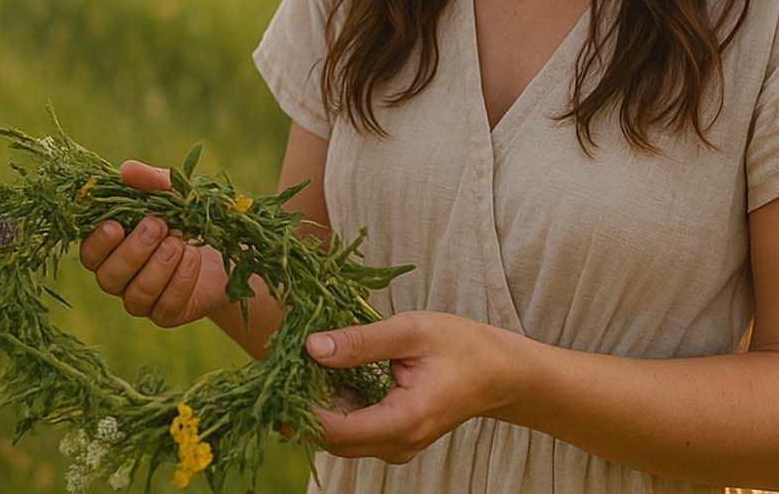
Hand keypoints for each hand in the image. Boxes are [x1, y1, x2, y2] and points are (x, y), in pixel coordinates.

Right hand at [78, 159, 232, 327]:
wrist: (228, 243)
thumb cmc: (188, 214)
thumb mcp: (173, 192)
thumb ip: (150, 181)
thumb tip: (125, 170)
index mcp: (112, 247)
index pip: (90, 253)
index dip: (98, 243)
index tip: (116, 225)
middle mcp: (120, 277)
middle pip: (108, 277)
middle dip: (134, 251)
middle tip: (159, 225)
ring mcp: (142, 299)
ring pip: (136, 295)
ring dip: (159, 266)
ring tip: (179, 241)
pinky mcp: (167, 314)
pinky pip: (165, 308)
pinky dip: (180, 281)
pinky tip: (192, 257)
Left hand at [300, 311, 517, 463]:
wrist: (500, 373)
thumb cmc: (462, 347)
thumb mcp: (412, 331)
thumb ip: (362, 341)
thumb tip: (312, 347)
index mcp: (403, 420)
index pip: (334, 431)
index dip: (299, 409)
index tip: (278, 377)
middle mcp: (397, 444)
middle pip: (330, 440)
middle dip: (301, 408)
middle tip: (282, 368)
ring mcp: (396, 446)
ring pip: (339, 439)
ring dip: (316, 408)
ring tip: (301, 368)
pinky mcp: (394, 439)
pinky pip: (353, 432)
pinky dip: (335, 408)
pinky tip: (326, 376)